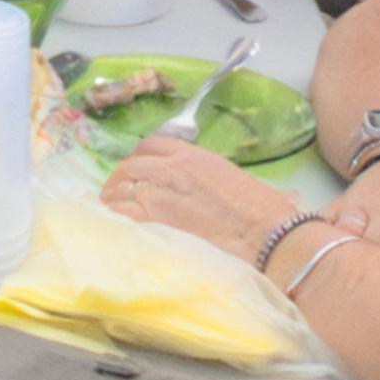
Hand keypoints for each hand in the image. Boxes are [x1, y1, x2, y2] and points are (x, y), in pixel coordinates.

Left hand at [100, 136, 301, 265]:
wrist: (266, 234)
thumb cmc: (263, 211)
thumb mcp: (234, 180)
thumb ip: (212, 179)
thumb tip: (215, 191)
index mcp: (192, 155)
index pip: (151, 145)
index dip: (138, 157)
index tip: (135, 171)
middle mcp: (170, 169)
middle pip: (130, 165)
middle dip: (121, 178)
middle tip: (118, 194)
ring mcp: (159, 194)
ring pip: (119, 188)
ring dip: (113, 198)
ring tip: (112, 212)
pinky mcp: (153, 220)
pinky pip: (120, 213)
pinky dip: (114, 217)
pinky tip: (115, 226)